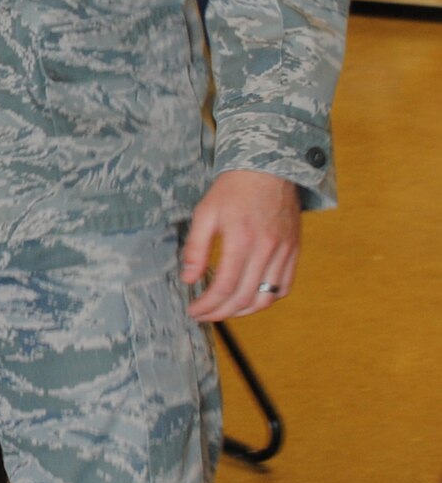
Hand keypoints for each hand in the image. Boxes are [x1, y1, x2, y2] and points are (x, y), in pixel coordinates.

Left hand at [181, 170, 300, 321]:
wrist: (268, 168)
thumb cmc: (234, 188)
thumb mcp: (205, 213)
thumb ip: (196, 248)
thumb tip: (188, 279)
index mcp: (242, 239)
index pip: (224, 287)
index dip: (207, 305)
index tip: (194, 310)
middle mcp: (266, 248)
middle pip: (244, 297)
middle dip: (220, 312)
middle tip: (204, 315)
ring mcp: (284, 251)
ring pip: (267, 298)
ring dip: (244, 311)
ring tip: (225, 310)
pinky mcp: (294, 250)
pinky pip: (284, 286)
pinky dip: (267, 300)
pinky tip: (250, 299)